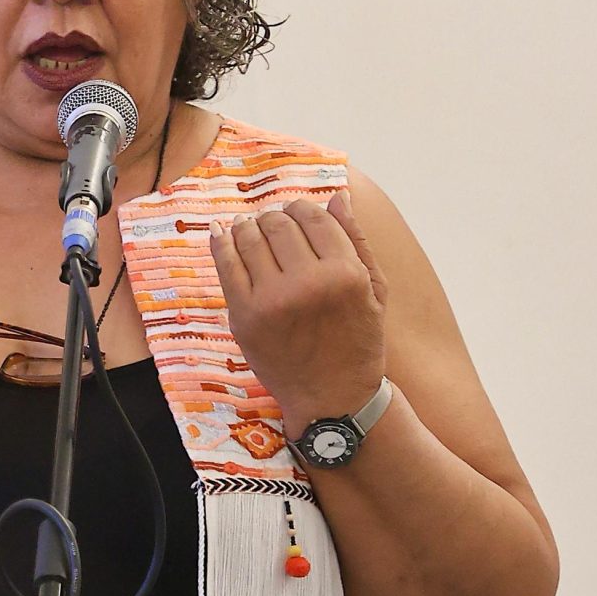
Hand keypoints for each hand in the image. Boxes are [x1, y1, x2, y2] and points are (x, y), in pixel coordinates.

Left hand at [208, 190, 387, 425]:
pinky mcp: (244, 317)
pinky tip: (223, 234)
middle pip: (279, 224)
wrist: (334, 399)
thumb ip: (357, 240)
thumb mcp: (374, 290)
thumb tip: (338, 196)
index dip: (302, 209)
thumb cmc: (358, 341)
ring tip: (251, 229)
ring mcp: (272, 301)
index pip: (313, 217)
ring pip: (249, 238)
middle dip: (274, 218)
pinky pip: (226, 264)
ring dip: (248, 227)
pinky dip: (222, 242)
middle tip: (272, 224)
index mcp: (345, 273)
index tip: (297, 214)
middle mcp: (308, 284)